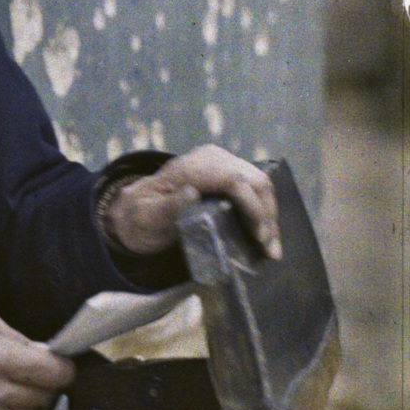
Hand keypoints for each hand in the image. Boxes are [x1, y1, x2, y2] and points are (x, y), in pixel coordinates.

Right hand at [0, 298, 74, 409]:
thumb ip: (11, 334)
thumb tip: (36, 350)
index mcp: (0, 360)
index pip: (53, 374)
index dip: (63, 366)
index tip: (61, 360)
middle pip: (44, 396)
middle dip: (45, 381)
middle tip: (34, 366)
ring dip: (27, 397)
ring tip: (11, 378)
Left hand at [106, 145, 280, 259]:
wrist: (137, 210)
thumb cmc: (141, 217)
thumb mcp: (146, 217)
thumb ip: (167, 207)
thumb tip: (191, 193)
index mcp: (190, 168)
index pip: (234, 180)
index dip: (252, 207)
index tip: (258, 237)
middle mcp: (210, 158)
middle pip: (254, 180)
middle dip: (267, 215)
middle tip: (270, 250)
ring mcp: (222, 162)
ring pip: (260, 183)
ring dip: (270, 215)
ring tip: (272, 248)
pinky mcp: (228, 171)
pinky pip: (255, 187)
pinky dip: (264, 210)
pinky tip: (266, 234)